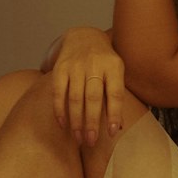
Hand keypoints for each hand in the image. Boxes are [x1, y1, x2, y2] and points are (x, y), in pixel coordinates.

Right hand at [50, 28, 124, 144]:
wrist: (83, 36)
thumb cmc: (104, 62)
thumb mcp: (116, 72)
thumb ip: (116, 97)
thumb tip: (118, 128)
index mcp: (113, 66)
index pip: (115, 93)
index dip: (114, 114)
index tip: (112, 133)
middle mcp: (94, 65)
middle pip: (93, 98)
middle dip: (92, 122)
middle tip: (91, 141)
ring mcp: (75, 66)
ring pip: (75, 98)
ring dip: (76, 121)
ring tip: (79, 138)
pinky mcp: (60, 68)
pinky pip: (59, 93)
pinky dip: (60, 110)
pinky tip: (64, 125)